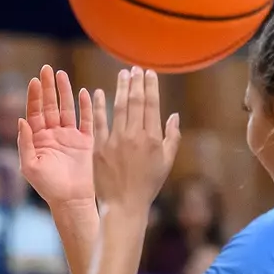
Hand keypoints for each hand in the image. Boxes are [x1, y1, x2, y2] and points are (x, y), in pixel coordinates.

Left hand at [18, 65, 94, 208]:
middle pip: (49, 106)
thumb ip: (25, 142)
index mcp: (38, 139)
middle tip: (46, 69)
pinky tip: (83, 92)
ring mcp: (70, 136)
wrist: (70, 200)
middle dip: (47, 88)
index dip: (34, 96)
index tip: (34, 81)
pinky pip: (86, 119)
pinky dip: (85, 106)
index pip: (34, 112)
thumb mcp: (29, 166)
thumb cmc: (47, 187)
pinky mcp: (85, 141)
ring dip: (64, 92)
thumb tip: (21, 120)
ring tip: (61, 74)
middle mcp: (53, 134)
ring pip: (66, 108)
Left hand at [90, 67, 180, 214]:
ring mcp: (116, 140)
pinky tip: (99, 92)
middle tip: (135, 69)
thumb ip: (172, 137)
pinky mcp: (100, 147)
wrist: (124, 204)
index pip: (152, 105)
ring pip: (119, 107)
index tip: (148, 73)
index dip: (150, 86)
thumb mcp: (166, 163)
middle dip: (136, 82)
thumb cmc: (147, 185)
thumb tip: (174, 115)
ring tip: (122, 75)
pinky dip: (99, 105)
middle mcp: (135, 136)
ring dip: (121, 88)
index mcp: (152, 138)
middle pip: (135, 101)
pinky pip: (99, 121)